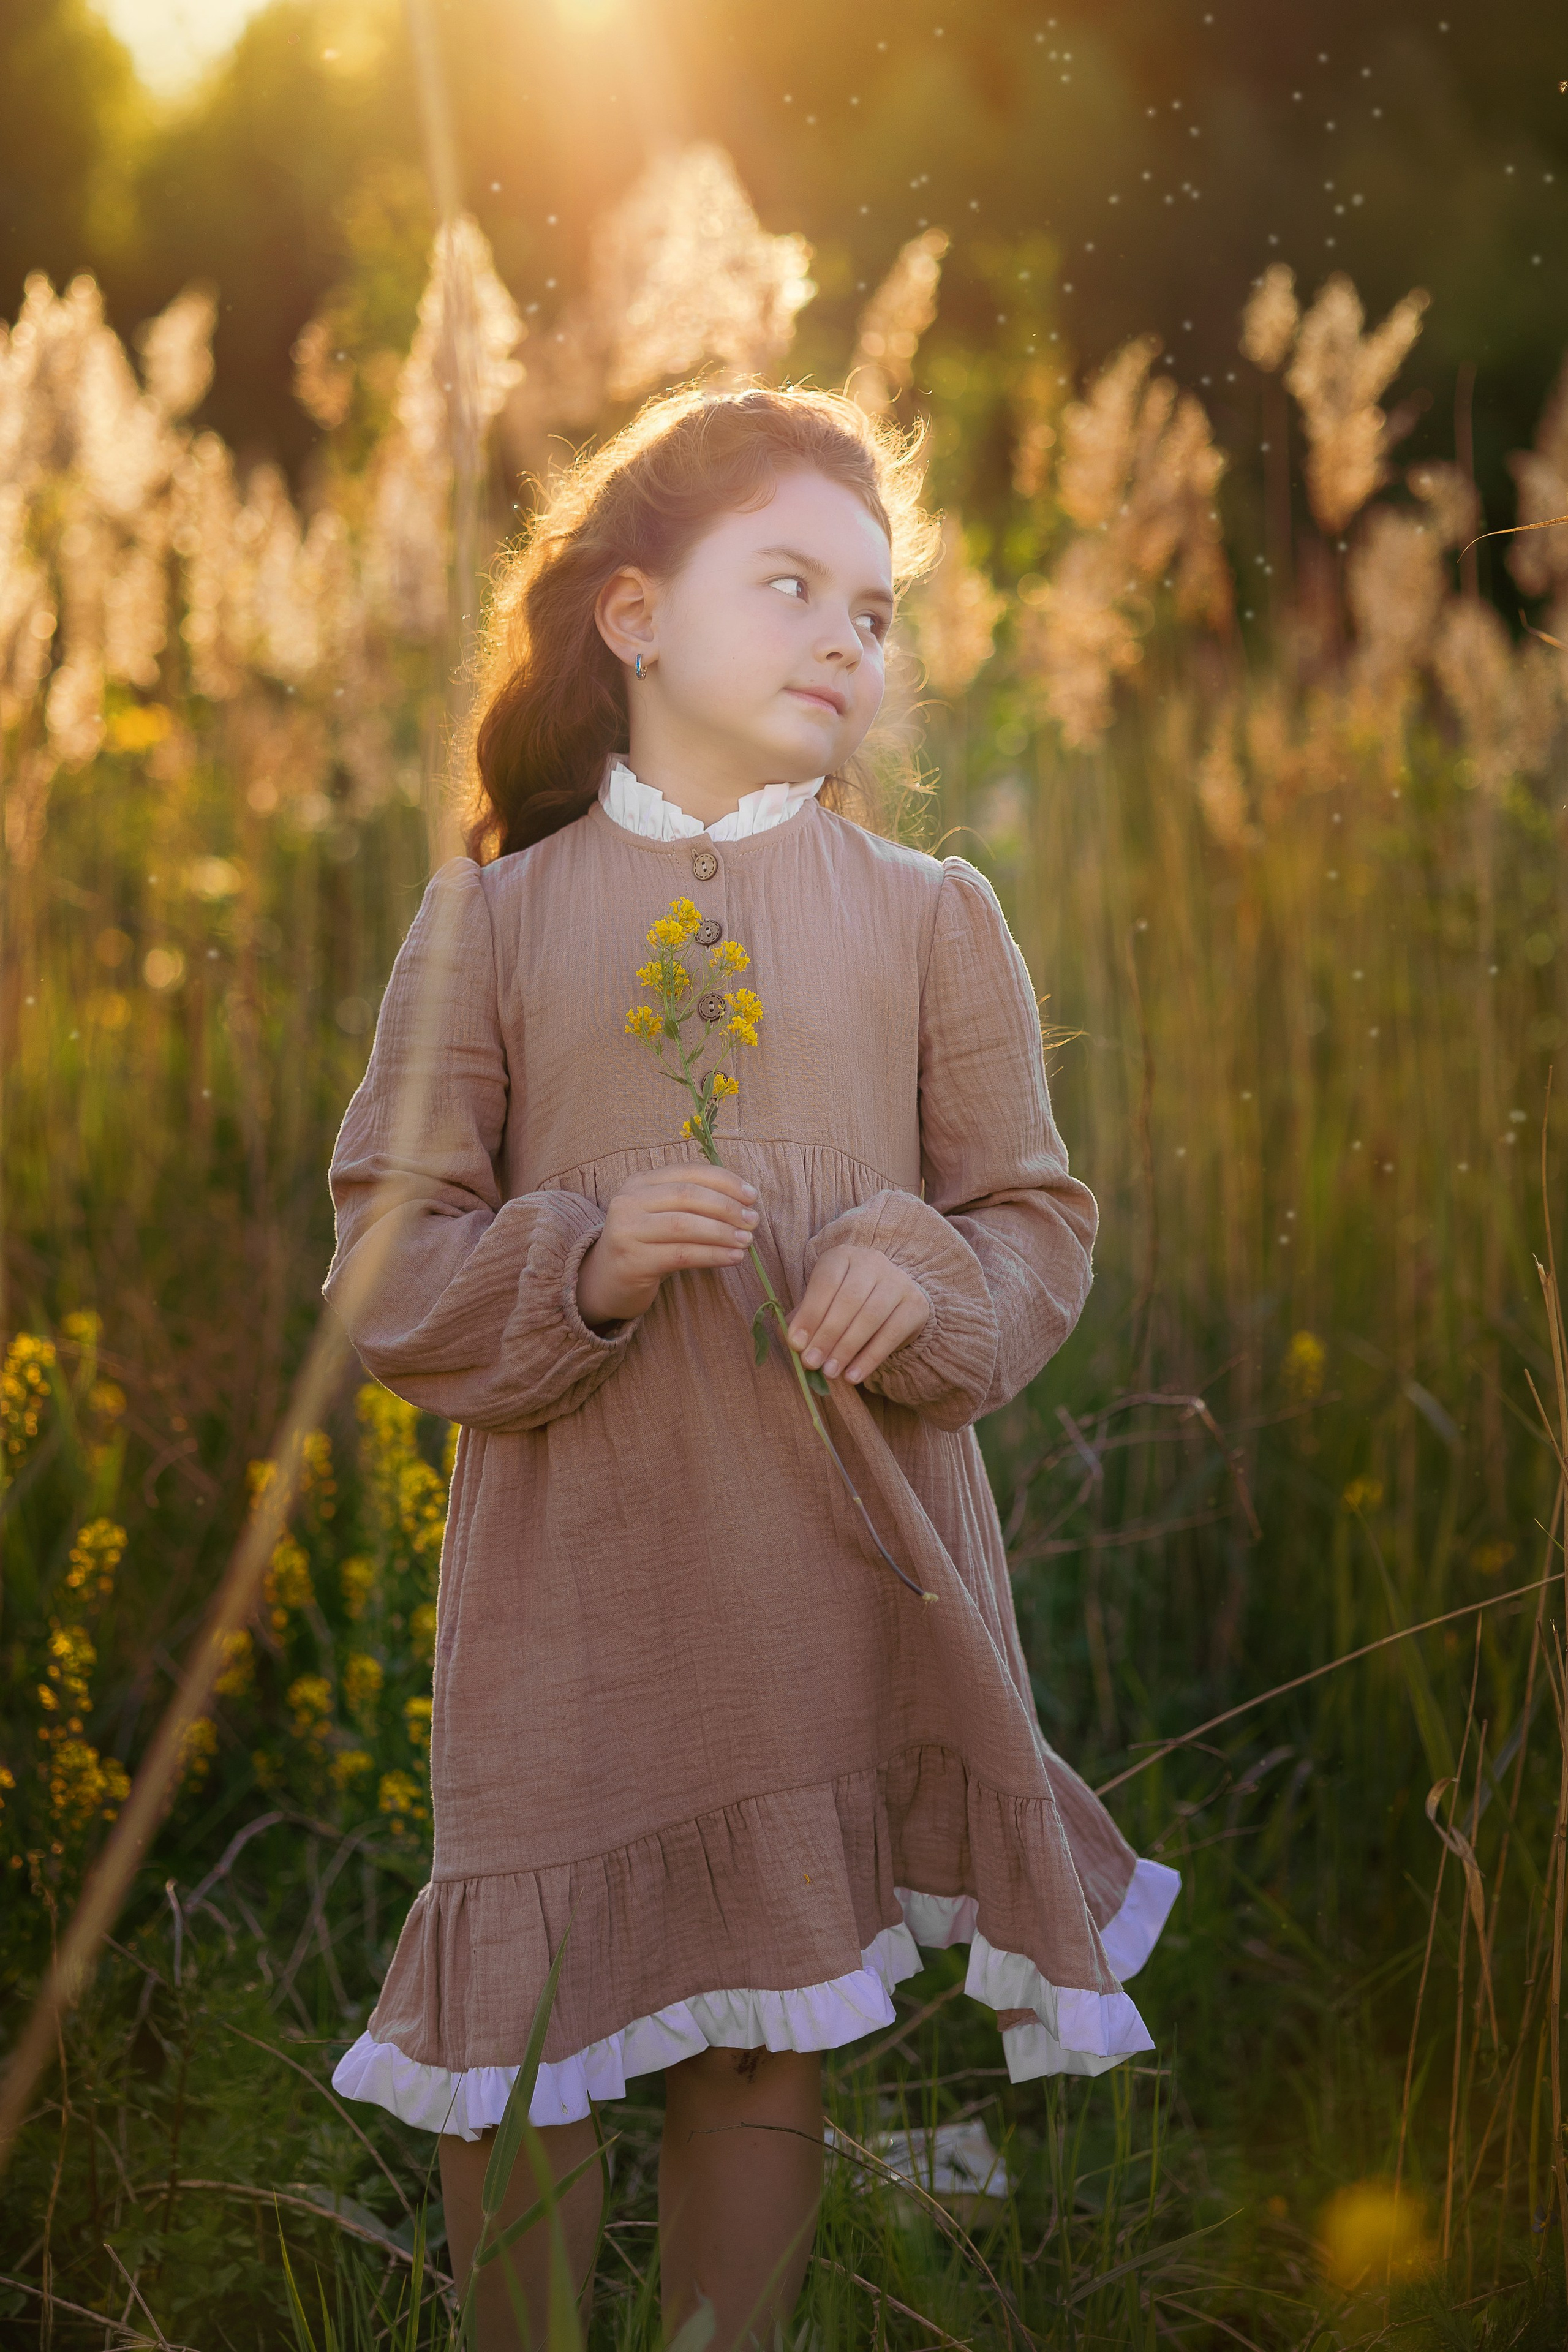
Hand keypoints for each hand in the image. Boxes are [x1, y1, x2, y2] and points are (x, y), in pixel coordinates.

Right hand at [576, 1164, 758, 1327]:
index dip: (724, 1181)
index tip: (752, 1195)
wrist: (605, 1282)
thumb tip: (743, 1200)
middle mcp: (629, 1201)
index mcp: (639, 1182)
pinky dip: (712, 1255)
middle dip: (726, 1207)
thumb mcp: (661, 1215)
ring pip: (684, 1225)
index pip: (688, 1173)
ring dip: (722, 1232)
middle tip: (753, 1221)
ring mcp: (627, 1231)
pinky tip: (733, 1258)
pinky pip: (681, 1255)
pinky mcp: (632, 1261)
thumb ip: (691, 1202)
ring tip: (747, 1241)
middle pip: (687, 1196)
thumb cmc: (645, 1245)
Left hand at [787, 1245, 929, 1386]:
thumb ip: (805, 1318)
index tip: (796, 1344)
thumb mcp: (823, 1301)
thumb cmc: (846, 1301)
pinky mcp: (915, 1305)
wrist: (892, 1298)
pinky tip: (853, 1376)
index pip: (826, 1283)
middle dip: (827, 1335)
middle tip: (811, 1362)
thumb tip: (791, 1342)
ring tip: (830, 1372)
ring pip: (871, 1317)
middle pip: (849, 1300)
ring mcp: (897, 1281)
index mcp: (843, 1256)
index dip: (810, 1314)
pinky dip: (870, 1358)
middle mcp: (872, 1262)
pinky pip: (891, 1335)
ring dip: (847, 1348)